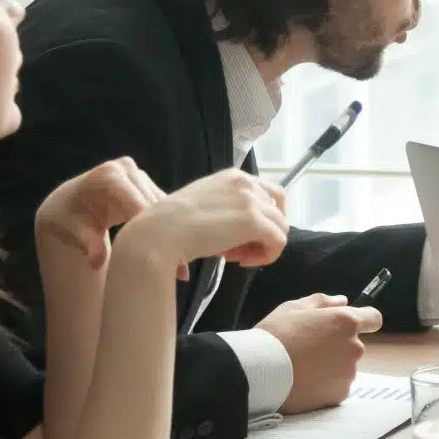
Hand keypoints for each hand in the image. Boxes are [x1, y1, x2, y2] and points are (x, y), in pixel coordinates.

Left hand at [36, 157, 170, 271]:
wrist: (67, 203)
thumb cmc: (69, 218)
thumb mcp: (74, 230)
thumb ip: (88, 243)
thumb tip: (97, 262)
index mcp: (109, 176)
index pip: (138, 205)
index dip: (150, 232)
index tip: (161, 258)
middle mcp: (126, 168)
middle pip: (154, 205)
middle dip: (164, 235)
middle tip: (178, 268)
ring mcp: (138, 173)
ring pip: (163, 206)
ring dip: (170, 233)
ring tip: (179, 266)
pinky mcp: (146, 182)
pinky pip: (163, 206)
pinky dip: (167, 228)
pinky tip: (174, 252)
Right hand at [120, 167, 288, 273]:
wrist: (157, 234)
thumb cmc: (170, 225)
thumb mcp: (203, 205)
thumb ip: (225, 207)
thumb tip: (241, 229)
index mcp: (233, 176)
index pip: (266, 194)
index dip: (258, 218)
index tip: (236, 237)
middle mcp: (246, 182)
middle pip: (278, 208)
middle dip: (263, 231)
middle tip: (239, 249)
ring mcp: (252, 200)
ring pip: (281, 226)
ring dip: (261, 246)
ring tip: (235, 257)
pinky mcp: (255, 221)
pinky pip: (279, 241)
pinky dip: (266, 256)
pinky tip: (241, 262)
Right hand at [258, 293, 383, 413]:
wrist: (260, 372)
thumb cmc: (275, 335)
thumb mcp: (294, 308)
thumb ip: (323, 301)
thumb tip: (342, 301)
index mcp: (346, 322)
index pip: (374, 319)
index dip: (364, 320)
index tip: (349, 325)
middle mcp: (354, 347)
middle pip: (353, 344)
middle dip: (337, 345)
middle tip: (309, 349)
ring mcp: (348, 373)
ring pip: (344, 366)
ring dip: (331, 366)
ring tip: (303, 368)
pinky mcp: (339, 394)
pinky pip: (336, 386)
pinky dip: (325, 385)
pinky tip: (305, 383)